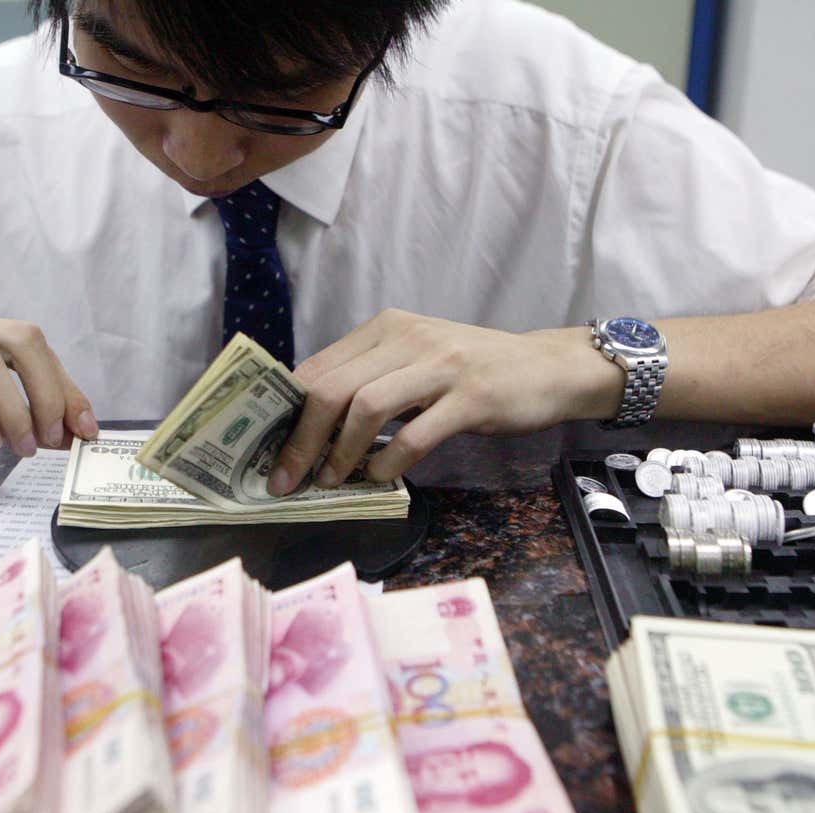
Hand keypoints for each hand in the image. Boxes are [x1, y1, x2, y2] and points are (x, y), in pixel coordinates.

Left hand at [268, 310, 615, 492]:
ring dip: (338, 452)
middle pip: (331, 387)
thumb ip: (371, 380)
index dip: (283, 412)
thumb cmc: (474, 372)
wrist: (548, 368)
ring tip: (329, 481)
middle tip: (285, 479)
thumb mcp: (416, 362)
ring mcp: (440, 366)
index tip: (266, 450)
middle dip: (299, 439)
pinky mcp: (471, 397)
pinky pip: (416, 434)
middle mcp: (407, 338)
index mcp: (386, 328)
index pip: (317, 367)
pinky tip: (381, 478)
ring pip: (366, 407)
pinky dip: (389, 462)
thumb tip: (309, 424)